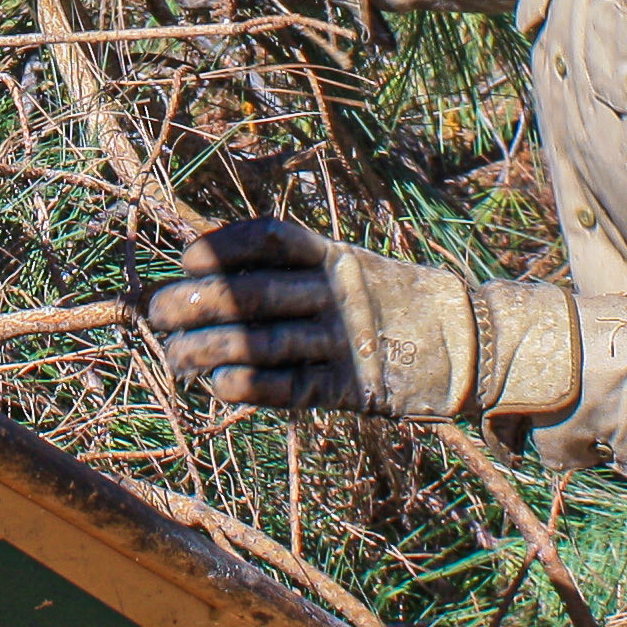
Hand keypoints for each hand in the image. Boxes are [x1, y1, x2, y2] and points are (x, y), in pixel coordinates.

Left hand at [146, 219, 577, 421]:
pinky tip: (217, 387)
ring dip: (211, 350)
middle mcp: (336, 290)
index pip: (268, 239)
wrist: (466, 342)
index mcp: (332, 254)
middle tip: (159, 314)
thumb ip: (289, 273)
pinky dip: (250, 387)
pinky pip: (292, 386)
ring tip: (175, 358)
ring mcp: (345, 338)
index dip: (223, 247)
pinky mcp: (353, 384)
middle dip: (199, 303)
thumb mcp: (345, 269)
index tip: (186, 260)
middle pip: (255, 292)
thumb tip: (204, 278)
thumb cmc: (386, 302)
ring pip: (265, 342)